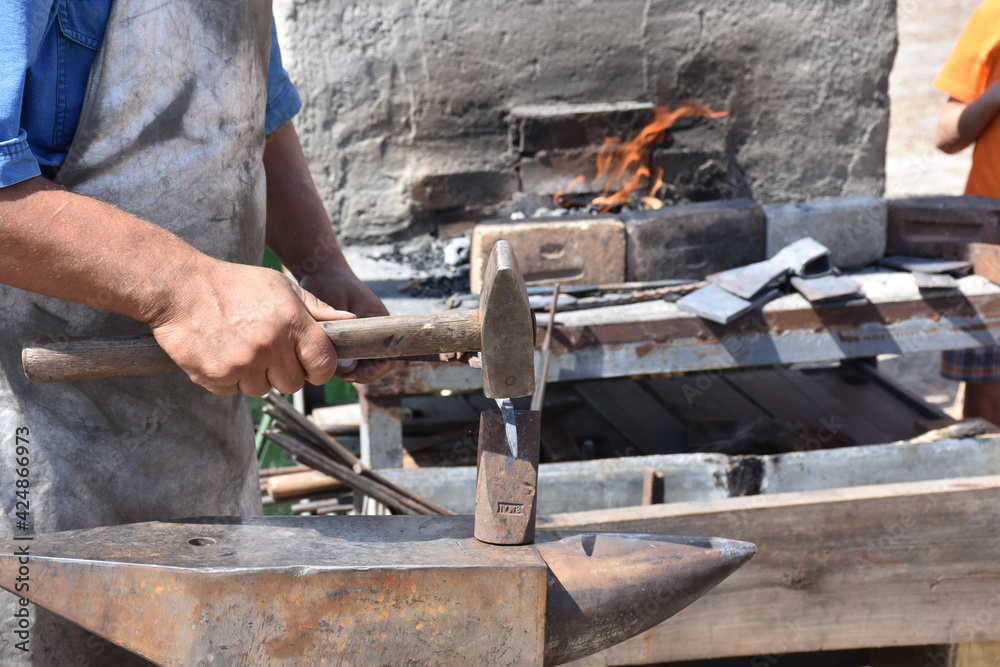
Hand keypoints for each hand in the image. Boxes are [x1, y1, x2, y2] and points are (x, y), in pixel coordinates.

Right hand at [147, 257, 353, 395]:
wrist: (179, 287)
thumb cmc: (235, 285)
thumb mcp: (282, 287)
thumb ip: (318, 310)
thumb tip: (350, 324)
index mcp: (292, 322)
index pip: (324, 365)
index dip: (320, 368)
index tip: (311, 364)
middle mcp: (270, 346)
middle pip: (293, 384)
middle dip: (284, 371)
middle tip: (268, 350)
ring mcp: (242, 363)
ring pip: (263, 390)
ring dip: (255, 376)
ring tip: (241, 347)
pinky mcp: (215, 376)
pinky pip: (233, 392)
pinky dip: (229, 379)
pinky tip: (222, 353)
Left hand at [300, 263, 397, 383]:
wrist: (322, 269)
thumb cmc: (329, 281)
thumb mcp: (333, 303)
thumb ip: (341, 333)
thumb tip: (347, 367)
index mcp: (381, 321)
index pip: (390, 356)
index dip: (374, 370)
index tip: (353, 369)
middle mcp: (377, 330)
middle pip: (377, 365)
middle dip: (359, 372)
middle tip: (336, 368)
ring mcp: (366, 334)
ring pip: (364, 364)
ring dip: (348, 369)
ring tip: (329, 361)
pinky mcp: (354, 336)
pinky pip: (354, 357)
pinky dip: (342, 362)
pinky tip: (326, 356)